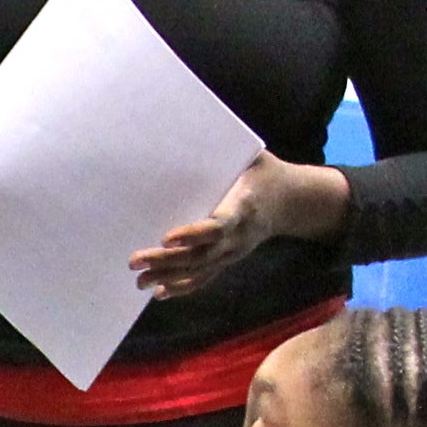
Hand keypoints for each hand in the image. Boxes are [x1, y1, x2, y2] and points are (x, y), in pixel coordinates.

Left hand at [126, 154, 346, 294]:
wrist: (290, 201)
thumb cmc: (262, 172)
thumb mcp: (252, 155)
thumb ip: (225, 151)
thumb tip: (186, 133)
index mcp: (243, 208)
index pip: (217, 226)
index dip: (193, 234)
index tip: (168, 237)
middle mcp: (238, 237)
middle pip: (201, 254)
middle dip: (167, 260)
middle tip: (136, 260)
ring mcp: (233, 252)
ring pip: (199, 270)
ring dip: (168, 276)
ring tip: (140, 280)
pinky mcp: (228, 260)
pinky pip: (205, 278)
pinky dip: (182, 287)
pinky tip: (159, 292)